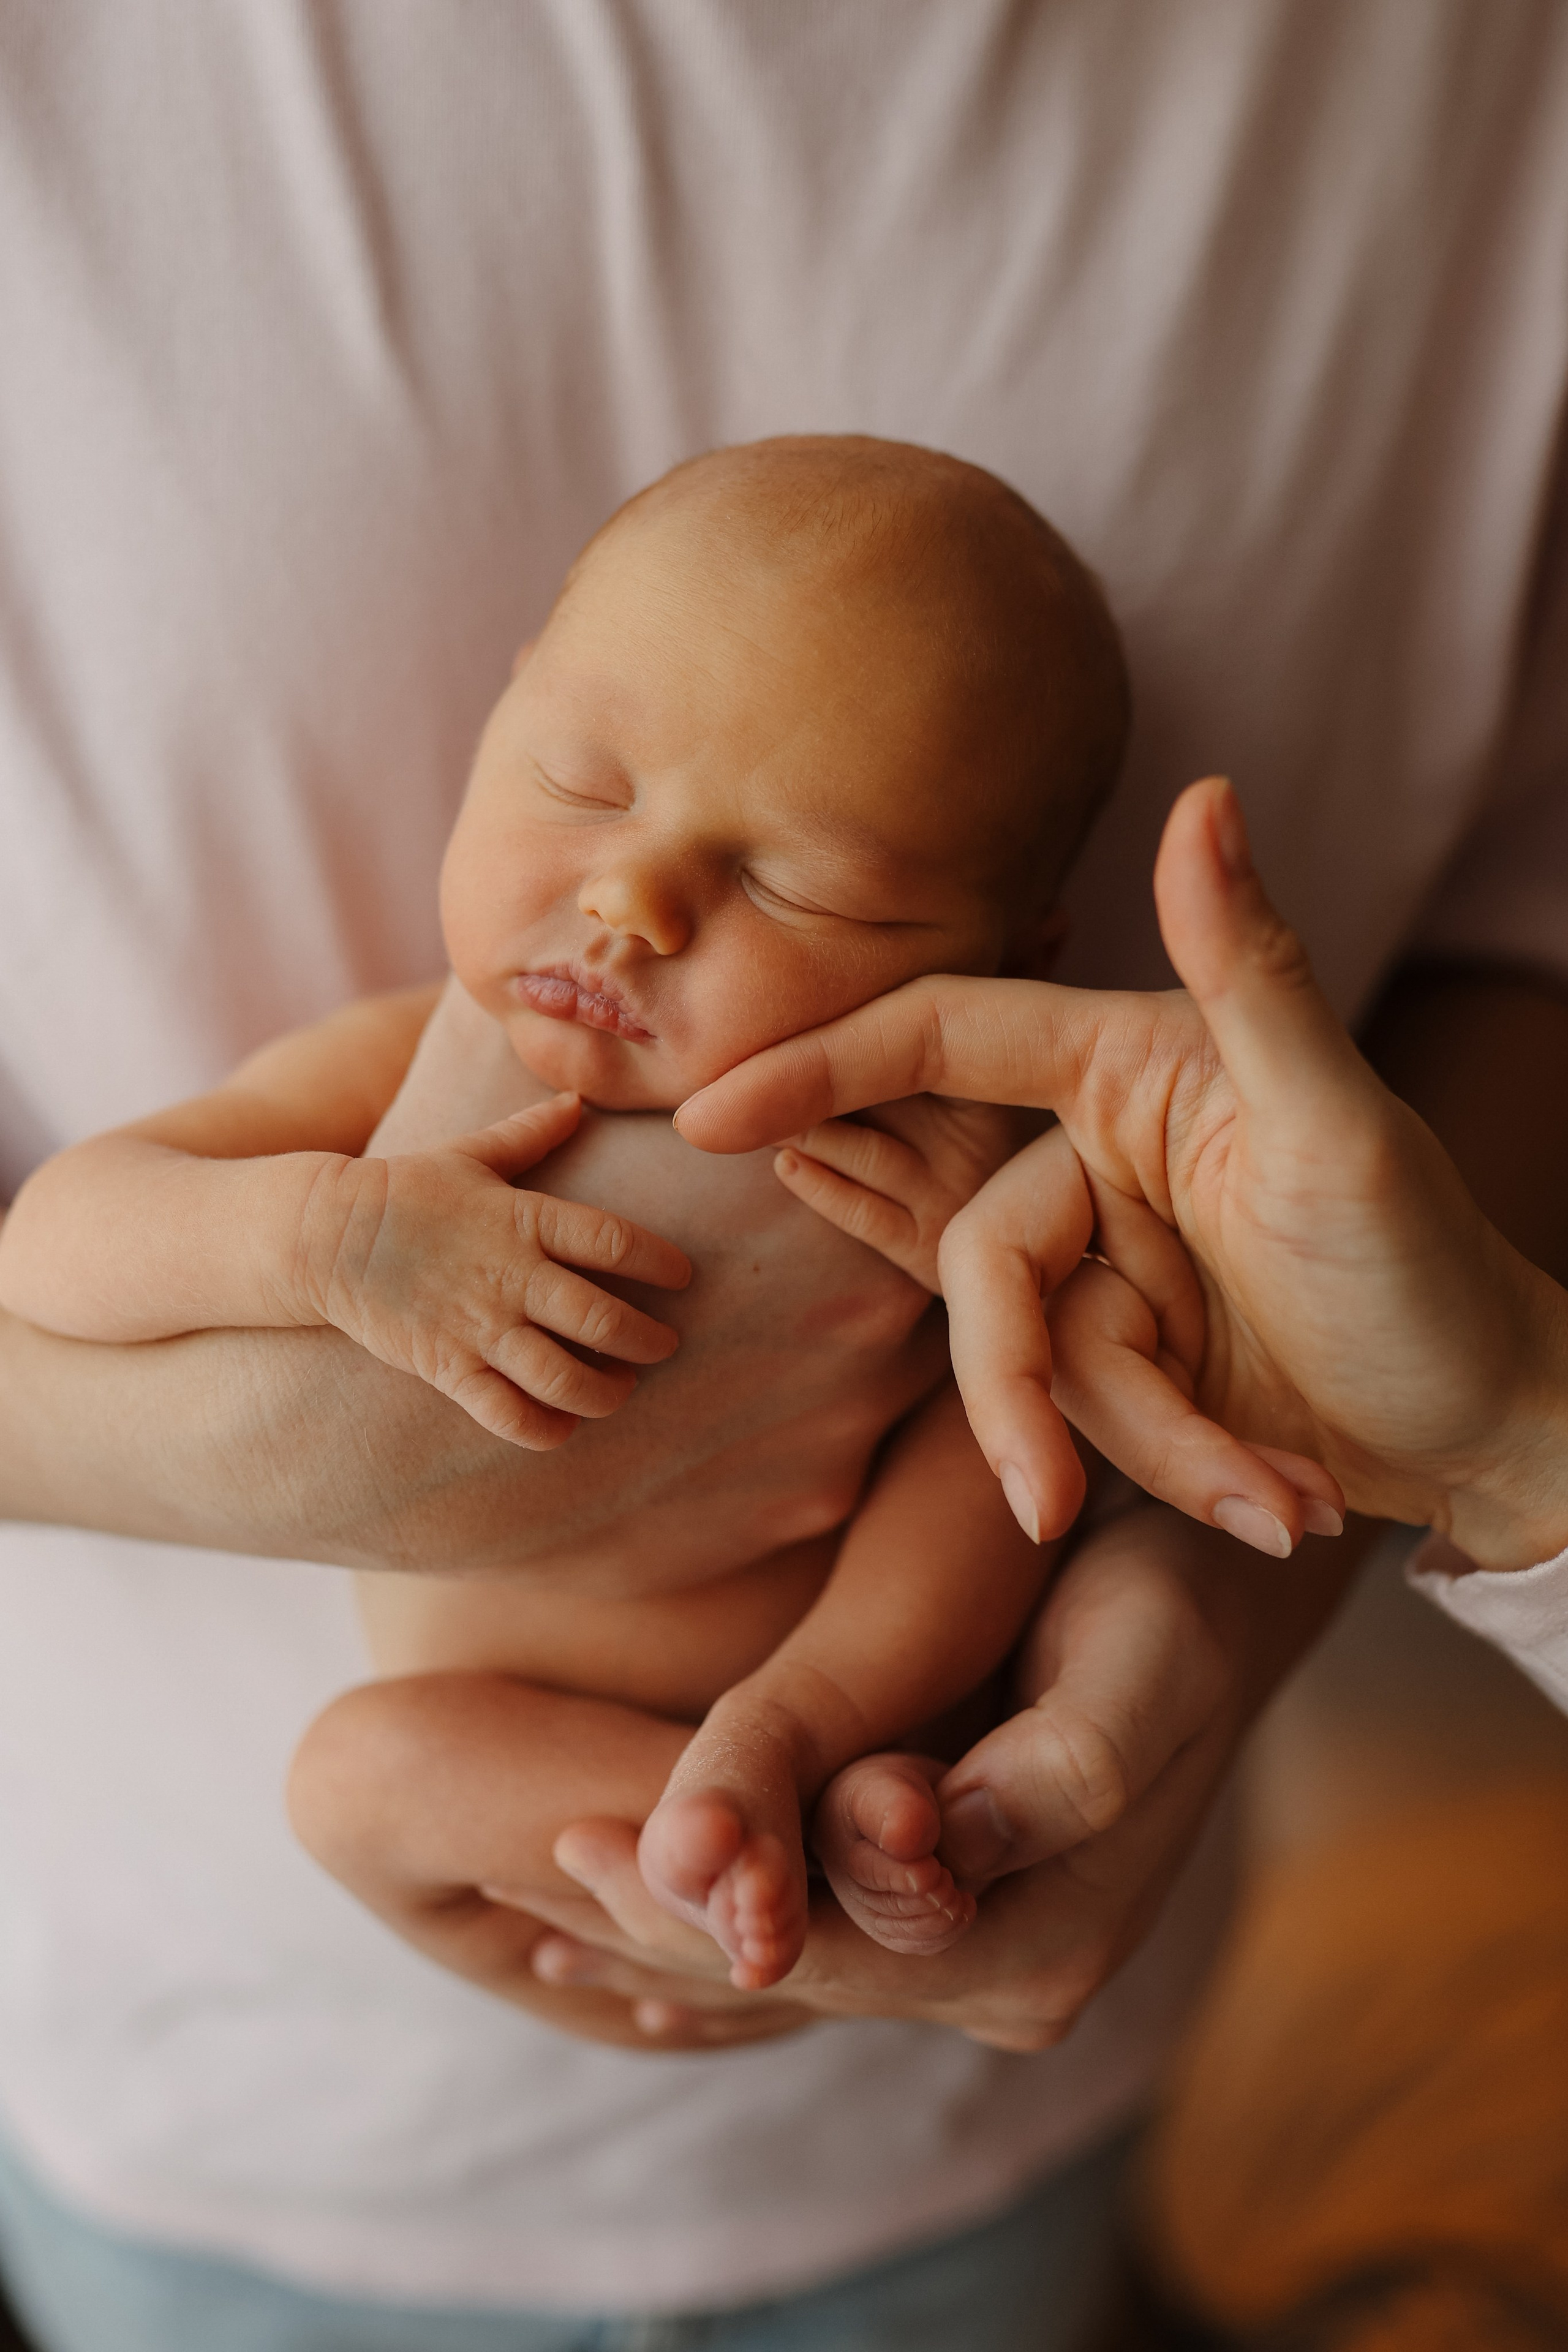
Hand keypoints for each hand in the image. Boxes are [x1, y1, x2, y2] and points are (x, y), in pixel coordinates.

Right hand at [299, 1093, 690, 1447]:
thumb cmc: (405, 1188)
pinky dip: (544, 1429)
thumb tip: (579, 1099)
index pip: (614, 1242)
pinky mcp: (446, 1367)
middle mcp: (510, 1276)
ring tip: (620, 1388)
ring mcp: (479, 1326)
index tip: (683, 1277)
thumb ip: (530, 1133)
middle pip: (603, 1319)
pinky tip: (562, 1424)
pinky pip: (507, 1414)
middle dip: (648, 1340)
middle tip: (663, 1346)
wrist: (323, 1233)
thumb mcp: (471, 1153)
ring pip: (563, 1377)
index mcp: (524, 1219)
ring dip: (606, 1391)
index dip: (661, 1263)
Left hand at [534, 1505, 1357, 2049]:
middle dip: (660, 1933)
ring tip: (540, 1900)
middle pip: (804, 1969)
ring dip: (676, 1938)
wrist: (1227, 1578)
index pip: (840, 1948)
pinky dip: (732, 1926)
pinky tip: (628, 1933)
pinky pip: (829, 1935)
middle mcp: (1017, 1975)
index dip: (703, 1912)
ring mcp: (989, 1952)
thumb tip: (940, 1841)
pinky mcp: (966, 1905)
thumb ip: (1067, 1767)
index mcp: (1051, 1935)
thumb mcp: (1147, 1660)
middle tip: (523, 1867)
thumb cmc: (1180, 1593)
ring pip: (804, 1960)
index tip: (578, 1841)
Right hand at [676, 778, 1567, 1571]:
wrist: (1494, 1429)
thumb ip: (1253, 971)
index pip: (943, 1036)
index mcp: (1133, 1060)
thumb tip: (1204, 793)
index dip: (822, 1066)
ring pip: (1021, 1353)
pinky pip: (1059, 1406)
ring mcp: (1097, 1256)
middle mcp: (1096, 1146)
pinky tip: (1247, 1490)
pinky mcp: (1106, 1351)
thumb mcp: (1341, 1128)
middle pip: (976, 1247)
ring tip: (1272, 1492)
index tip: (706, 1113)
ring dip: (1143, 1443)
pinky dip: (1149, 1462)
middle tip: (1055, 1495)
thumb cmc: (1435, 1269)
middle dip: (1024, 1383)